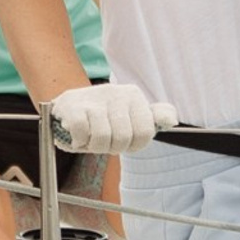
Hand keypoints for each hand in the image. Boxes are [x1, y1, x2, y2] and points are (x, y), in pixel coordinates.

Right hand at [49, 80, 177, 155]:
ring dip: (94, 147)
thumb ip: (153, 118)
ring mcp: (93, 98)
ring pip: (102, 137)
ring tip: (90, 139)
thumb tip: (172, 120)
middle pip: (123, 138)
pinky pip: (81, 133)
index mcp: (133, 95)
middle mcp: (116, 92)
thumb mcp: (130, 114)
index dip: (133, 146)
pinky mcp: (73, 106)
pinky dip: (79, 142)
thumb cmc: (103, 116)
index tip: (123, 141)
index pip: (145, 133)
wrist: (67, 106)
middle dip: (111, 147)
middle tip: (104, 141)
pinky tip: (77, 136)